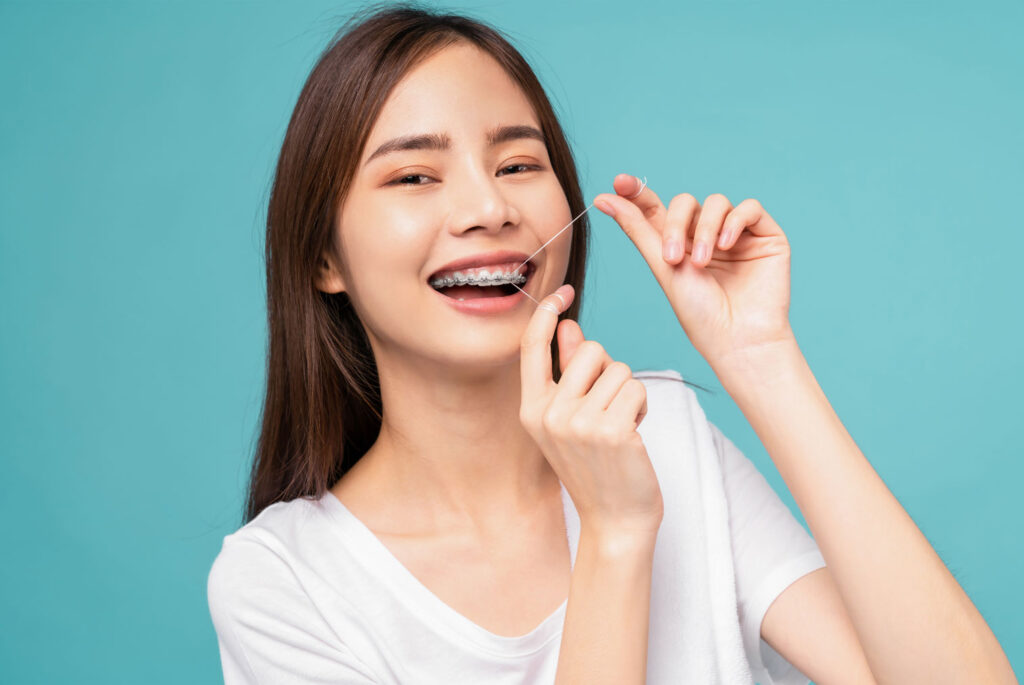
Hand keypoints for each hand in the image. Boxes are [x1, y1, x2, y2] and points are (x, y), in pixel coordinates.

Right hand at [519, 284, 663, 538]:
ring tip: (621, 426)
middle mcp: (548, 414)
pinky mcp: (610, 430)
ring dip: (628, 393)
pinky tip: (632, 434)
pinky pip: (635, 388)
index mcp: (531, 409)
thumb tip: (570, 326)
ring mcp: (577, 423)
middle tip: (609, 409)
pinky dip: (641, 406)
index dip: (546, 314)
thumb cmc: (597, 467)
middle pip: (590, 350)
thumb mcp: (571, 420)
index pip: (532, 348)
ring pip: (618, 369)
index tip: (562, 291)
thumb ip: (568, 372)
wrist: (615, 520)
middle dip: (609, 371)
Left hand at [593, 174, 796, 367]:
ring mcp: (737, 234)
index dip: (638, 192)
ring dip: (706, 229)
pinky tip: (727, 246)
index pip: (656, 208)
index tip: (619, 182)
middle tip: (672, 257)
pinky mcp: (766, 236)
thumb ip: (636, 228)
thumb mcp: (662, 266)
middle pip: (686, 203)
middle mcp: (706, 236)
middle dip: (676, 224)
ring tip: (702, 262)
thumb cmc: (700, 312)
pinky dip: (734, 222)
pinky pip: (749, 208)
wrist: (738, 339)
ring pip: (717, 203)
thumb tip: (603, 198)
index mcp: (678, 244)